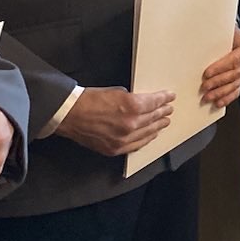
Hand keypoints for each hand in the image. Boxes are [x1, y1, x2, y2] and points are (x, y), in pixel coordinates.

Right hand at [55, 87, 173, 156]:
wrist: (69, 115)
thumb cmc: (89, 100)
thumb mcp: (116, 91)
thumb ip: (132, 99)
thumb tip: (143, 103)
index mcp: (132, 106)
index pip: (155, 103)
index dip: (164, 99)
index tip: (170, 97)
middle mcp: (130, 124)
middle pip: (153, 118)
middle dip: (163, 112)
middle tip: (169, 109)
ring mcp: (123, 139)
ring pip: (148, 133)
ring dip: (157, 126)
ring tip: (164, 121)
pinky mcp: (115, 149)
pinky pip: (136, 145)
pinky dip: (146, 139)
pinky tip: (151, 135)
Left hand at [200, 27, 239, 108]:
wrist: (229, 35)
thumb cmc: (225, 33)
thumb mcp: (222, 31)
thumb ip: (215, 37)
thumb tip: (197, 41)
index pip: (234, 60)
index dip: (220, 68)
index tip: (207, 73)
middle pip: (234, 74)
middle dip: (218, 82)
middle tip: (204, 86)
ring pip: (234, 85)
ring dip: (220, 92)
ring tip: (208, 96)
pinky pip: (236, 91)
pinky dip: (226, 98)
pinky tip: (218, 102)